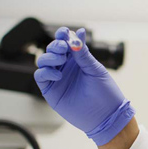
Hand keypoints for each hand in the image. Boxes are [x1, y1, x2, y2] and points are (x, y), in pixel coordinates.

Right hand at [34, 27, 134, 145]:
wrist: (106, 116)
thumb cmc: (105, 93)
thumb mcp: (95, 69)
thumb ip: (83, 53)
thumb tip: (78, 33)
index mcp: (78, 60)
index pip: (66, 43)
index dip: (62, 35)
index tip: (64, 32)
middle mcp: (66, 67)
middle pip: (53, 50)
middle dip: (56, 45)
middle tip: (64, 47)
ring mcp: (58, 78)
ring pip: (44, 60)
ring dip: (50, 56)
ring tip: (62, 59)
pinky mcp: (51, 90)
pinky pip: (41, 76)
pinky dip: (46, 71)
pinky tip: (58, 74)